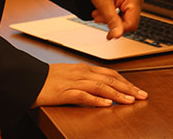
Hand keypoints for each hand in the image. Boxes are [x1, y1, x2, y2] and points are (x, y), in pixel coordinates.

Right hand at [33, 63, 147, 106]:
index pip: (110, 74)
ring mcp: (74, 82)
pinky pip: (83, 96)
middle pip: (110, 79)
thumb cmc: (49, 79)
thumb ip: (87, 81)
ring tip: (130, 100)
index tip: (137, 90)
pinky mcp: (64, 92)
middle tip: (142, 95)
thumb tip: (103, 91)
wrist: (29, 79)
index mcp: (85, 69)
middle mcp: (82, 73)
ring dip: (117, 94)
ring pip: (100, 87)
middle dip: (128, 88)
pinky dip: (96, 100)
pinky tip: (106, 104)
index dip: (126, 82)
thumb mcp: (72, 76)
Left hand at [84, 0, 144, 39]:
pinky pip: (124, 12)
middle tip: (98, 17)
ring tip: (99, 12)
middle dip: (113, 22)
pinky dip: (113, 13)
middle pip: (129, 22)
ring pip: (126, 18)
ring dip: (111, 18)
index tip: (108, 34)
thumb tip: (118, 36)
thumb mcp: (103, 4)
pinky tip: (104, 9)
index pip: (132, 24)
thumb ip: (112, 21)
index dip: (119, 30)